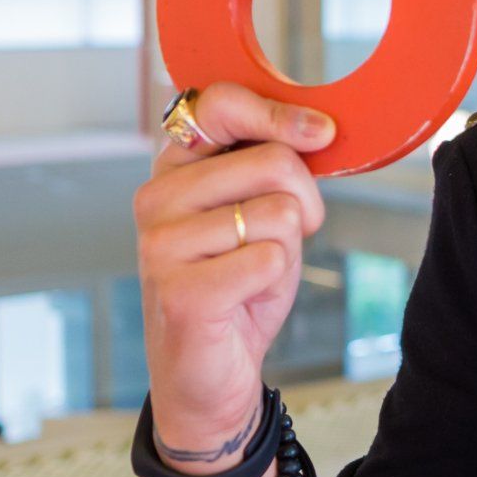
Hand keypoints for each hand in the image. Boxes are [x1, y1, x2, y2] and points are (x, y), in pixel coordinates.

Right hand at [133, 82, 336, 462]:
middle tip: (277, 242)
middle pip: (275, 162)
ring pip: (279, 213)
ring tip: (251, 274)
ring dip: (287, 250)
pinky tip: (243, 300)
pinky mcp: (180, 290)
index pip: (219, 104)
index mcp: (173, 167)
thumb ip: (276, 166)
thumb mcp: (262, 212)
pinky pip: (270, 259)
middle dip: (303, 203)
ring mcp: (161, 244)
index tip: (320, 133)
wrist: (209, 372)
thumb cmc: (239, 284)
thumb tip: (319, 128)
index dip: (279, 114)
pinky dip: (275, 281)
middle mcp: (156, 197)